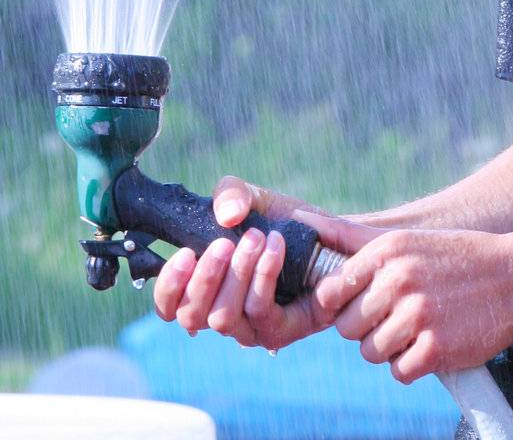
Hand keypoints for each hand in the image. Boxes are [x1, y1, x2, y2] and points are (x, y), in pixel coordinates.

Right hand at [153, 176, 377, 351]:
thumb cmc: (283, 221)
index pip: (170, 307)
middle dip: (206, 276)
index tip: (185, 254)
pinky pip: (260, 312)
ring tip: (257, 238)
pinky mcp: (279, 331)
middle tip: (226, 243)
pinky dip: (264, 275)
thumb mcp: (253, 198)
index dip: (168, 287)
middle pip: (192, 315)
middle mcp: (223, 313)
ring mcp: (250, 328)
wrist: (330, 234)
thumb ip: (230, 194)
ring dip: (238, 273)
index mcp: (206, 288)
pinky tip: (275, 246)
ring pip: (224, 317)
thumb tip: (226, 215)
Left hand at [314, 226, 512, 381]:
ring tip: (422, 327)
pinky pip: (398, 372)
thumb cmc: (460, 259)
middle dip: (368, 328)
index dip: (343, 305)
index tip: (364, 305)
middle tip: (402, 316)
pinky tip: (435, 342)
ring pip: (371, 352)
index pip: (331, 291)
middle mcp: (398, 278)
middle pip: (347, 327)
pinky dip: (414, 365)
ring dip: (392, 348)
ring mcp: (416, 315)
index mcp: (388, 250)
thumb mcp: (410, 241)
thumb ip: (357, 243)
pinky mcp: (434, 349)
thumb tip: (306, 225)